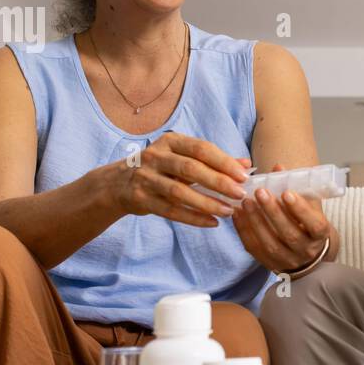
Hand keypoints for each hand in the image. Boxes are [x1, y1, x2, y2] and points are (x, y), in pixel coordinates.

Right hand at [112, 131, 249, 226]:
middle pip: (191, 169)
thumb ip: (214, 161)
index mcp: (170, 141)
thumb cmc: (160, 169)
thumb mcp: (183, 158)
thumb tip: (246, 164)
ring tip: (228, 211)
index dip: (224, 162)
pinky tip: (212, 223)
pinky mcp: (140, 199)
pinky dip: (193, 218)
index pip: (201, 149)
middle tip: (240, 194)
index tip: (244, 175)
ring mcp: (145, 178)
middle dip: (218, 182)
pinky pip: (170, 211)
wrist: (117, 184)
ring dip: (207, 203)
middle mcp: (155, 156)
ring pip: (180, 192)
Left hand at [232, 164, 333, 273]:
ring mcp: (286, 260)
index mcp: (319, 235)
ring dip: (256, 221)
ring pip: (270, 244)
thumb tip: (278, 167)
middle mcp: (305, 251)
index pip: (314, 225)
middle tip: (260, 192)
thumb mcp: (309, 207)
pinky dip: (244, 230)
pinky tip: (238, 214)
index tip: (287, 193)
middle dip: (273, 212)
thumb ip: (296, 189)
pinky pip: (254, 248)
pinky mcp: (268, 264)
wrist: (304, 255)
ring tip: (246, 201)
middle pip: (289, 234)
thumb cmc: (306, 224)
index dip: (301, 210)